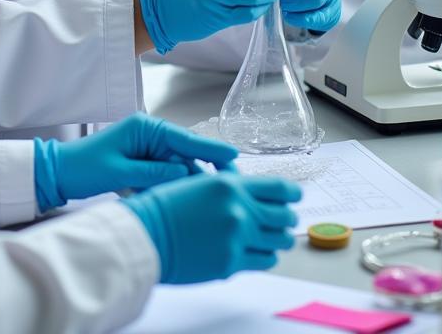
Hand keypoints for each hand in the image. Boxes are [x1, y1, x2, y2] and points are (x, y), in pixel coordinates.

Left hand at [33, 113, 237, 210]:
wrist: (60, 173)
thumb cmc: (84, 167)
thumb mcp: (120, 171)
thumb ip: (154, 172)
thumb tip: (185, 175)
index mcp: (145, 127)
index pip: (183, 138)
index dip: (209, 149)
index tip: (232, 156)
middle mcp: (149, 134)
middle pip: (185, 154)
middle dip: (201, 172)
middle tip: (225, 190)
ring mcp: (147, 148)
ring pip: (177, 168)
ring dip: (185, 184)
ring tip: (204, 201)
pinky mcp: (143, 162)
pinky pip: (165, 175)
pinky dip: (170, 187)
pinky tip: (178, 201)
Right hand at [123, 171, 300, 284]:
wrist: (146, 235)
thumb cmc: (164, 206)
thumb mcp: (196, 181)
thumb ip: (225, 180)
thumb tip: (243, 179)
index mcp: (229, 185)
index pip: (278, 188)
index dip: (292, 192)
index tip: (295, 195)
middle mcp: (238, 210)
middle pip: (285, 215)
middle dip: (286, 217)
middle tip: (283, 218)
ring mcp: (237, 239)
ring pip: (280, 240)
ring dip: (278, 237)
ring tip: (271, 236)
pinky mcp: (232, 264)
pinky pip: (266, 260)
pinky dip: (266, 255)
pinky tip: (256, 250)